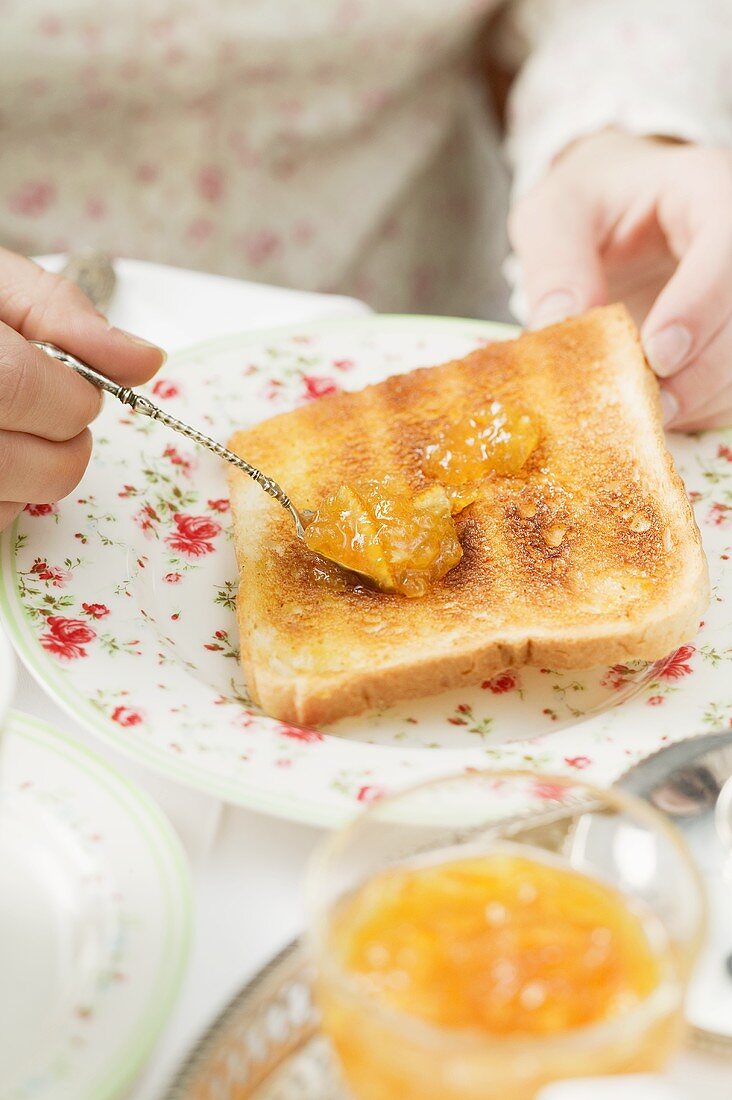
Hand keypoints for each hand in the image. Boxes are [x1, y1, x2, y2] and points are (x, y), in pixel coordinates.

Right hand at [0, 248, 163, 531]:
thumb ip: (64, 315)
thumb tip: (146, 361)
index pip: (31, 392)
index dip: (72, 395)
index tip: (72, 383)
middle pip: (44, 469)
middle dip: (67, 440)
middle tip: (44, 407)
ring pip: (16, 505)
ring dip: (33, 471)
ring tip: (6, 424)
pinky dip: (2, 495)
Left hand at [508, 130, 731, 430]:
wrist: (616, 213)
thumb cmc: (590, 204)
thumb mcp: (555, 214)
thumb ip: (555, 264)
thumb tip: (559, 325)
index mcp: (708, 191)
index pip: (728, 245)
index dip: (699, 305)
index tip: (657, 353)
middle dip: (699, 369)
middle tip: (647, 402)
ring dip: (698, 397)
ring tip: (643, 410)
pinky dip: (699, 409)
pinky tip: (658, 411)